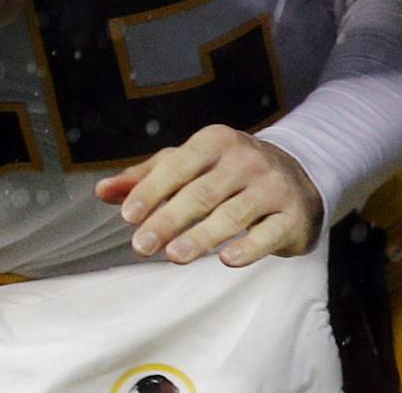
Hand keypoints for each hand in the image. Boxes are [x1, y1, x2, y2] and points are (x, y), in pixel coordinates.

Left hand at [95, 124, 324, 268]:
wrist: (299, 179)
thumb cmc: (231, 173)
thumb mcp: (191, 165)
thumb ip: (147, 177)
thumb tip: (102, 191)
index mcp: (217, 140)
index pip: (179, 164)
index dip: (152, 190)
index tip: (128, 216)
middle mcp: (247, 159)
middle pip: (203, 192)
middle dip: (170, 218)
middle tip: (142, 245)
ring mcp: (272, 186)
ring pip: (233, 213)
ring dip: (202, 235)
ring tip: (174, 255)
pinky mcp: (291, 215)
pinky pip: (268, 233)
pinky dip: (248, 247)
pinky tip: (227, 259)